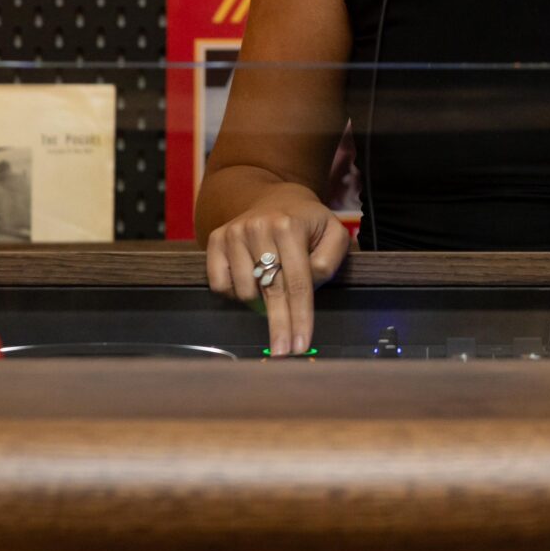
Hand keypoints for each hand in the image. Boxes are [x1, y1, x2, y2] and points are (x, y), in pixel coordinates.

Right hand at [204, 186, 351, 355]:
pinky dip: (235, 292)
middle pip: (270, 291)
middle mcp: (258, 227)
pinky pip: (220, 284)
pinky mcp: (215, 239)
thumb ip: (331, 258)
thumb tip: (312, 284)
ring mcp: (234, 233)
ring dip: (259, 302)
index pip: (297, 282)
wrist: (275, 198)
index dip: (299, 317)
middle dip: (279, 325)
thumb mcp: (333, 232)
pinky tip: (250, 281)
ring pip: (243, 292)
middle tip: (283, 352)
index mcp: (289, 225)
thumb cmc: (308, 222)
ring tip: (271, 289)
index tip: (300, 345)